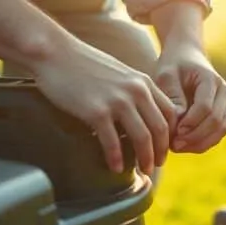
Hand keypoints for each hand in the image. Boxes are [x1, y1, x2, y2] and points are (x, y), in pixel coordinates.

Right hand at [32, 37, 177, 174]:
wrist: (54, 53)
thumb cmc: (84, 65)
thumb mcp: (120, 73)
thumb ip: (135, 92)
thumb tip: (142, 115)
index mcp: (143, 83)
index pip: (170, 114)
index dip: (170, 135)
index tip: (164, 148)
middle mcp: (136, 91)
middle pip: (160, 129)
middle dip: (161, 152)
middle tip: (156, 166)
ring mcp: (117, 101)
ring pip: (143, 138)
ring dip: (145, 159)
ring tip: (143, 171)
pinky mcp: (97, 111)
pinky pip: (113, 142)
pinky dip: (116, 159)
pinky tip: (115, 168)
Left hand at [154, 42, 225, 153]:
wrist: (187, 57)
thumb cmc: (173, 66)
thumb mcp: (166, 76)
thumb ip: (173, 98)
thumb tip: (179, 124)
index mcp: (211, 79)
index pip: (206, 107)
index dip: (191, 123)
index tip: (173, 133)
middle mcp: (224, 92)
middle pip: (216, 122)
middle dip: (195, 137)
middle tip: (173, 146)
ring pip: (220, 131)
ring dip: (200, 143)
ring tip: (177, 148)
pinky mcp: (224, 115)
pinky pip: (218, 134)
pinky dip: (202, 143)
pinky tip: (184, 146)